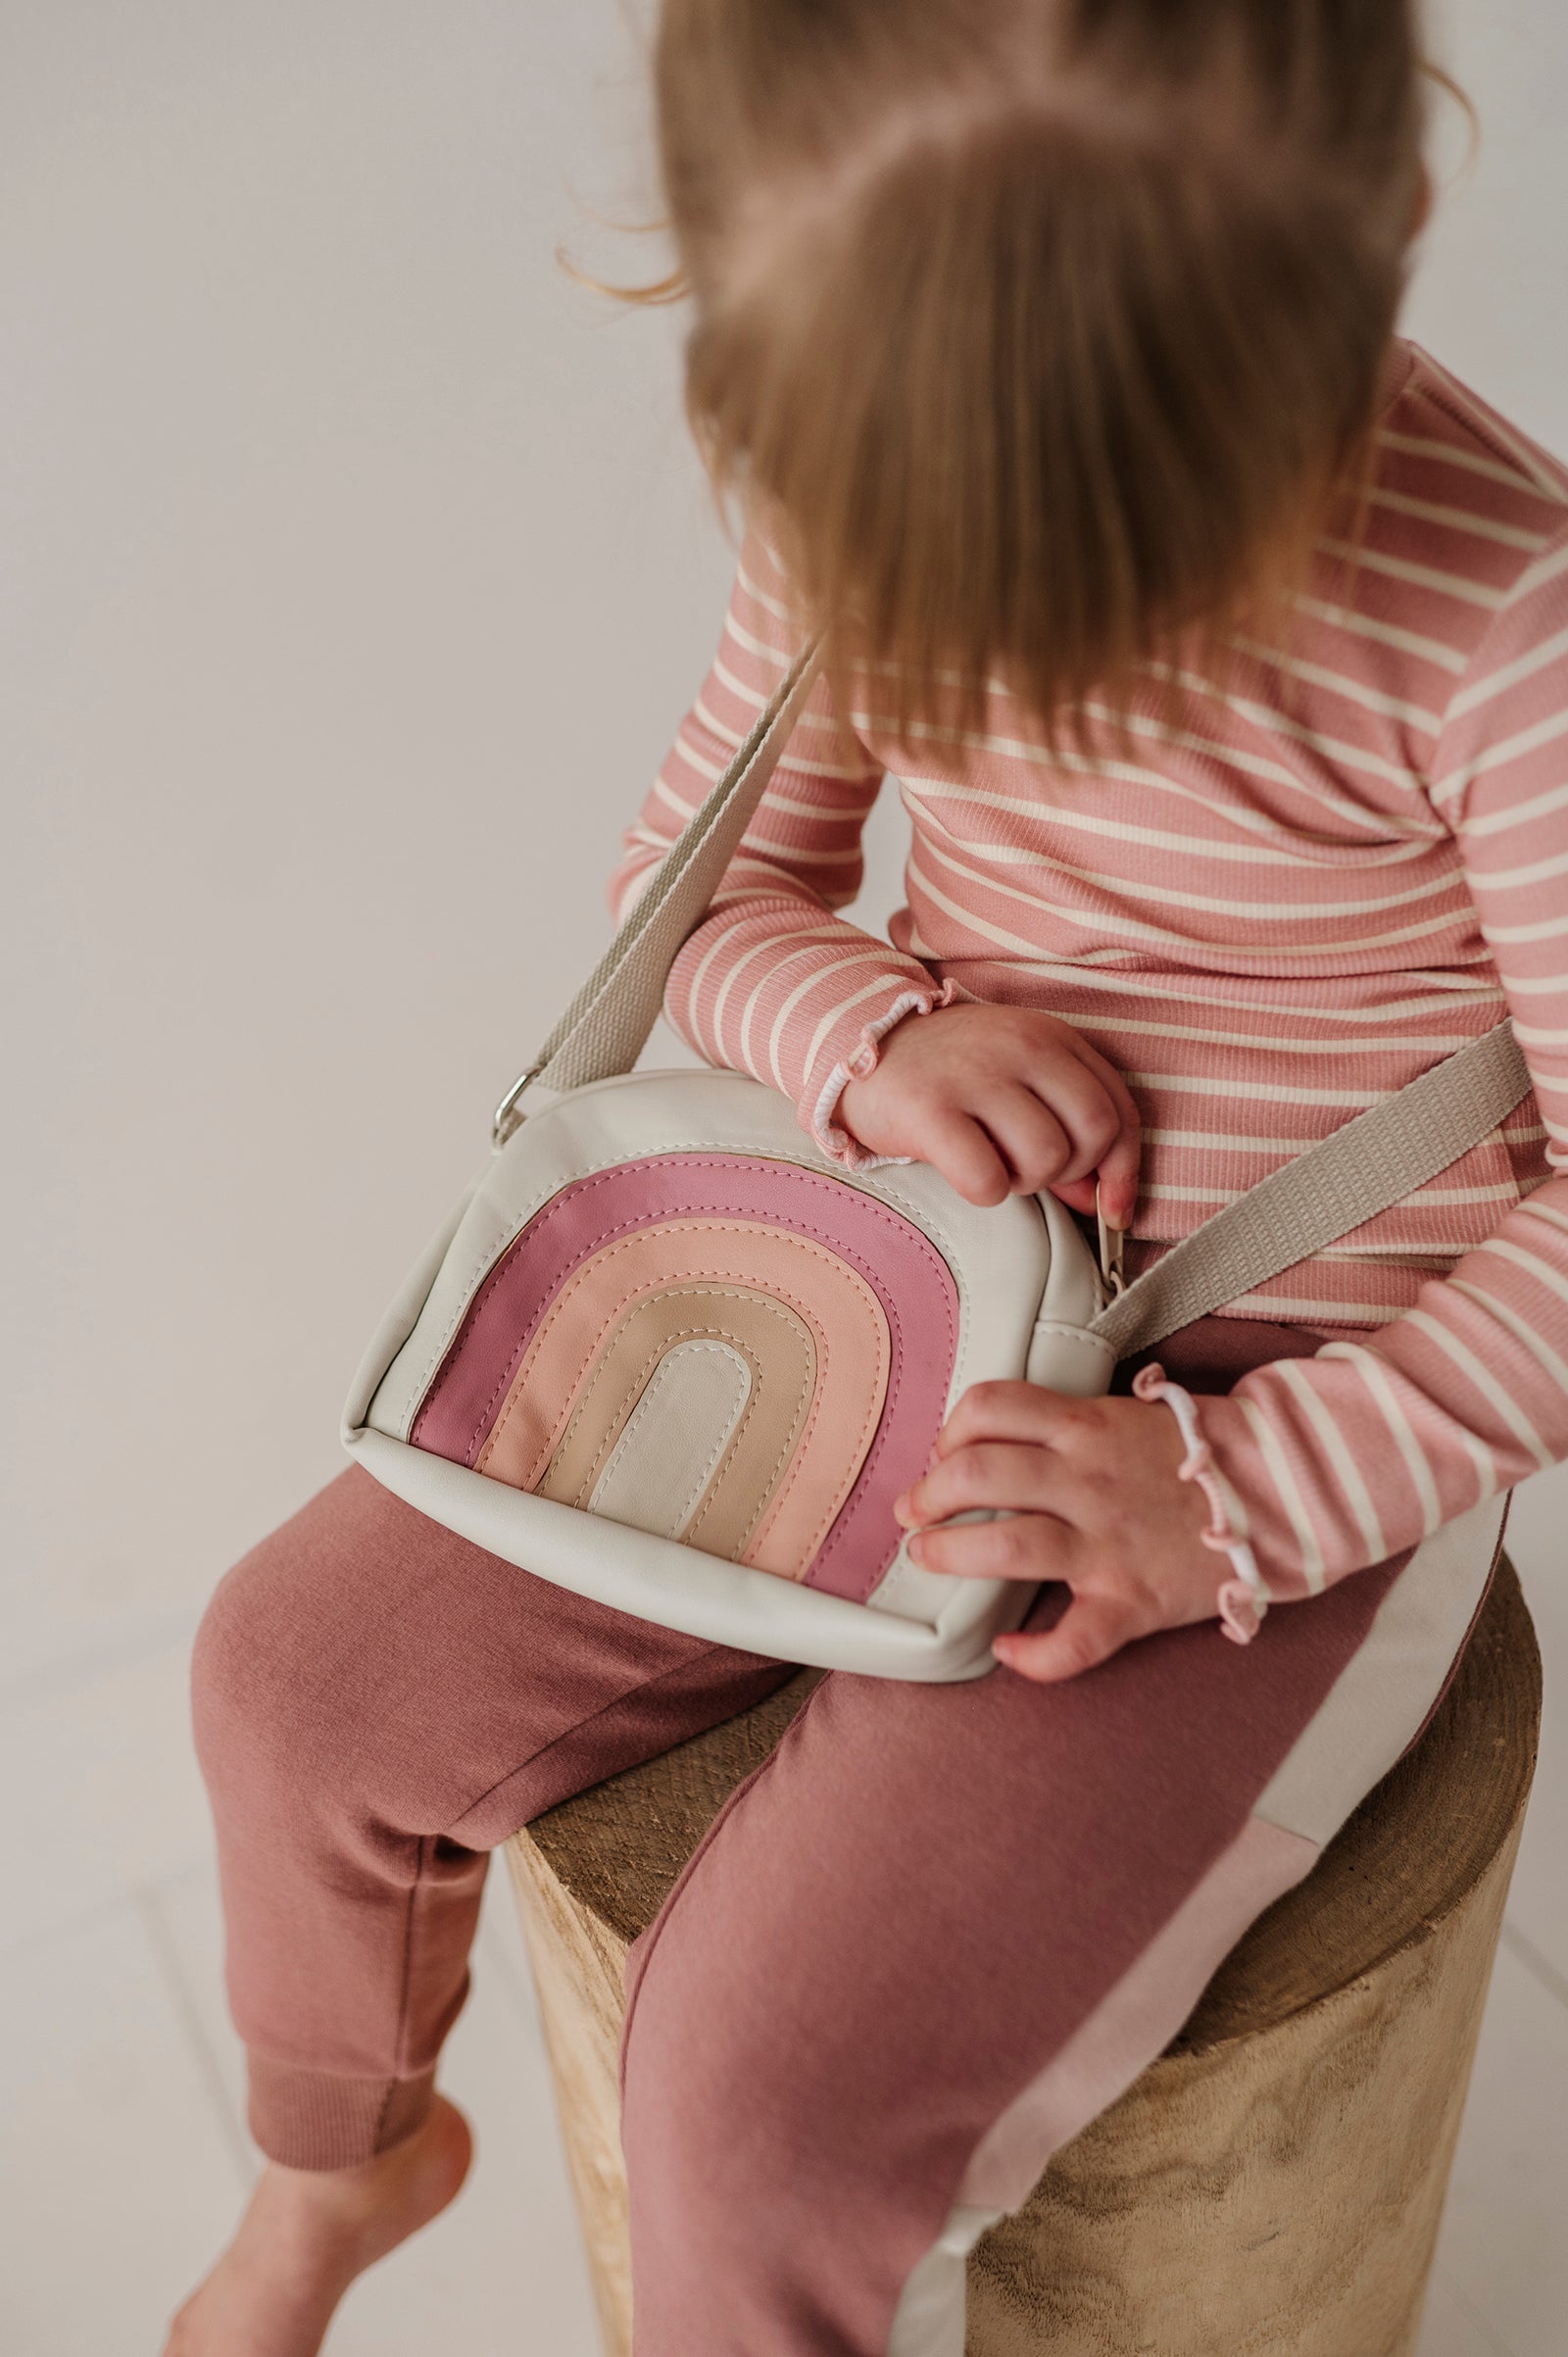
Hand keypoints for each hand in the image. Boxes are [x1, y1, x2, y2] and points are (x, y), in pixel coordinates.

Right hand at [837, 1004, 1138, 1222]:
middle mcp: (1020, 1045)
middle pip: (1094, 1132)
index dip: (1124, 1169)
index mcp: (1050, 1036)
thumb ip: (1064, 1125)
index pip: (1120, 1109)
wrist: (857, 1044)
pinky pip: (988, 1180)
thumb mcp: (1015, 1079)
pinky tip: (961, 1169)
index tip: (1111, 1207)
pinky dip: (982, 1191)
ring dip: (1022, 1181)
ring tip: (990, 1162)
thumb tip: (1099, 1198)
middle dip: (1072, 1172)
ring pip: (1046, 1158)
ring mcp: (975, 1074)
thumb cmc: (948, 1072)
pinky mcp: (930, 1110)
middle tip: (1031, 1170)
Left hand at [892, 1383, 1221, 1682]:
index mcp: (1086, 1428)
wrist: (1280, 1492)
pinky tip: (1008, 1650)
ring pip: (1006, 1547)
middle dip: (929, 1494)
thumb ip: (1059, 1426)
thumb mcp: (1122, 1416)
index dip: (951, 1430)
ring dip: (951, 1553)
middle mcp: (1089, 1481)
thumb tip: (984, 1443)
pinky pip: (1073, 1642)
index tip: (943, 1453)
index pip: (990, 1408)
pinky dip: (1032, 1656)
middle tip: (916, 1512)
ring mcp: (1109, 1544)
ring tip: (931, 1556)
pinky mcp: (1131, 1601)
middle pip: (979, 1475)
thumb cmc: (1191, 1459)